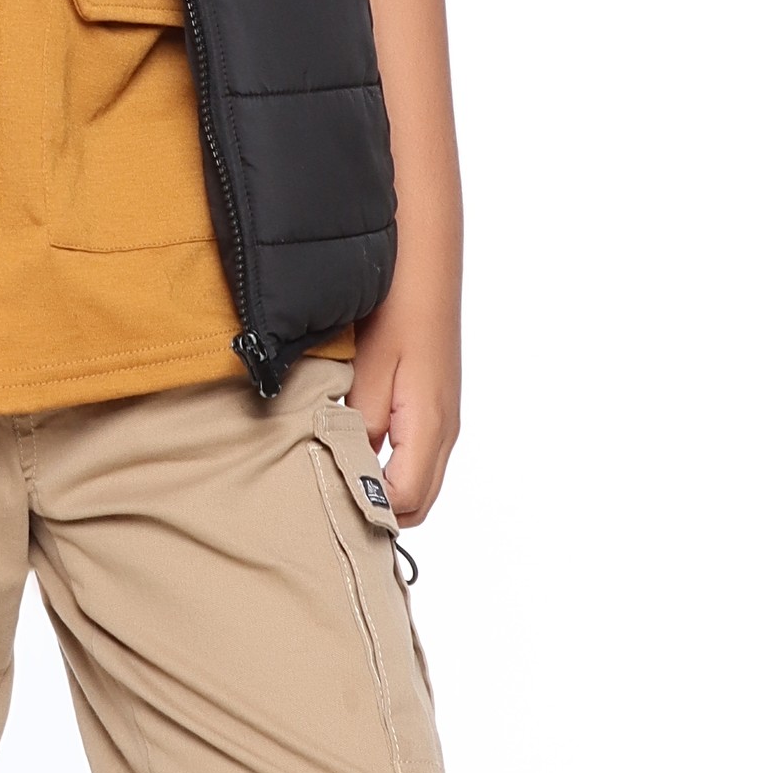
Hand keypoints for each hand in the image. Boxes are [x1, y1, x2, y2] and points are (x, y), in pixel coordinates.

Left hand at [344, 290, 459, 527]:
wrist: (425, 260)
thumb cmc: (399, 306)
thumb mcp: (369, 369)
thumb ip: (362, 427)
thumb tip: (353, 473)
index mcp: (429, 425)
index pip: (404, 501)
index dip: (367, 512)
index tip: (328, 503)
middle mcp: (444, 430)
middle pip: (417, 503)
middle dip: (377, 511)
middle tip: (328, 498)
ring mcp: (443, 418)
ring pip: (419, 482)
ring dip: (382, 489)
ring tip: (337, 474)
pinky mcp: (434, 405)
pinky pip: (417, 456)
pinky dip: (389, 467)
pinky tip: (353, 447)